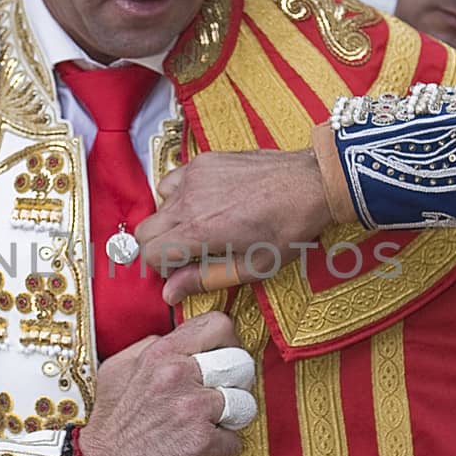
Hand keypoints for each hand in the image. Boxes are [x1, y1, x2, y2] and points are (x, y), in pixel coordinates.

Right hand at [78, 311, 249, 455]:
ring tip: (208, 427)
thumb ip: (152, 346)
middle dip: (235, 384)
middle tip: (218, 400)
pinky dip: (221, 450)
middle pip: (241, 364)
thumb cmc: (108, 422)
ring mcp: (192, 409)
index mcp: (162, 352)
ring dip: (232, 419)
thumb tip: (179, 339)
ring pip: (245, 404)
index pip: (219, 324)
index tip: (221, 360)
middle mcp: (179, 374)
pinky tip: (198, 451)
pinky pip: (236, 441)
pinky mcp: (201, 443)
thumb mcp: (119, 368)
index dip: (228, 343)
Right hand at [136, 147, 337, 303]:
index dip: (162, 267)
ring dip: (170, 220)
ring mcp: (194, 177)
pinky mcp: (203, 161)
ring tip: (200, 226)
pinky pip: (173, 181)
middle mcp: (189, 201)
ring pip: (157, 204)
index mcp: (199, 231)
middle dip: (160, 246)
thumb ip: (206, 278)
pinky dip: (180, 195)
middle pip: (145, 230)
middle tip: (189, 252)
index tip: (182, 269)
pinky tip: (205, 202)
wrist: (311, 184)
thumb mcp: (252, 266)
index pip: (149, 253)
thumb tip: (170, 294)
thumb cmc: (288, 229)